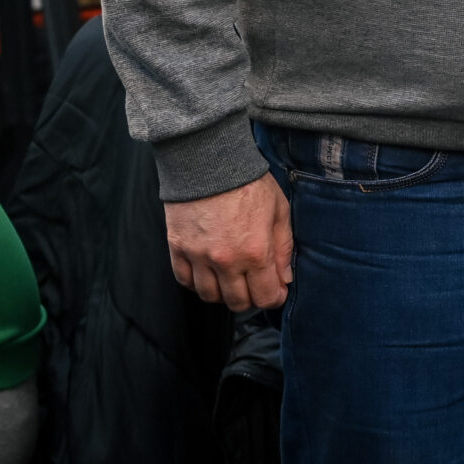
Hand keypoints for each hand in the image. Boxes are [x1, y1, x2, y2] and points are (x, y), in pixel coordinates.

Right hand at [164, 173, 293, 310]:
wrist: (210, 161)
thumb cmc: (249, 183)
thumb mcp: (279, 211)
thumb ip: (283, 248)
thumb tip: (285, 278)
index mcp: (255, 252)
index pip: (266, 296)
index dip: (275, 297)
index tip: (277, 291)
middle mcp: (226, 261)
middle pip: (237, 302)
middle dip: (251, 298)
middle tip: (255, 284)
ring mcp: (199, 257)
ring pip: (209, 296)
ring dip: (223, 293)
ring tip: (231, 278)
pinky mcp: (178, 249)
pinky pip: (185, 281)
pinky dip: (197, 282)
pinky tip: (208, 271)